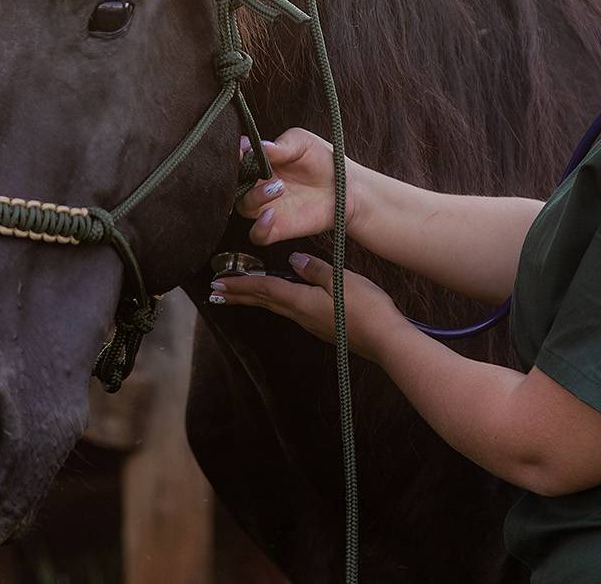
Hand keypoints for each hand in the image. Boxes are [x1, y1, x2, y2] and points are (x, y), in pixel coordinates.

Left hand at [207, 252, 411, 361]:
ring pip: (275, 307)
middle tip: (214, 291)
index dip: (239, 284)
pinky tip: (278, 300)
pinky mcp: (322, 327)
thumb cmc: (367, 309)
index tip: (217, 283)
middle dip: (238, 294)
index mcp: (301, 301)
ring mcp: (311, 323)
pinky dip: (274, 303)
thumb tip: (293, 260)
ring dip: (253, 299)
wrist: (386, 340)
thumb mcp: (341, 280)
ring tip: (237, 296)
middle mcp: (301, 315)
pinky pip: (290, 311)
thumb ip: (315, 270)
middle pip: (264, 301)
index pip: (264, 289)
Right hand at [235, 128, 360, 245]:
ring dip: (254, 197)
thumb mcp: (303, 143)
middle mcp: (259, 185)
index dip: (236, 154)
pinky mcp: (277, 228)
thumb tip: (258, 145)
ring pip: (243, 207)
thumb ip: (280, 145)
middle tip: (254, 170)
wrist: (348, 188)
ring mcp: (266, 207)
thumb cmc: (325, 161)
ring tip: (278, 187)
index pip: (237, 159)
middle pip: (233, 185)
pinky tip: (271, 215)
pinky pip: (257, 235)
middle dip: (238, 177)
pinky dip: (259, 227)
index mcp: (261, 162)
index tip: (242, 149)